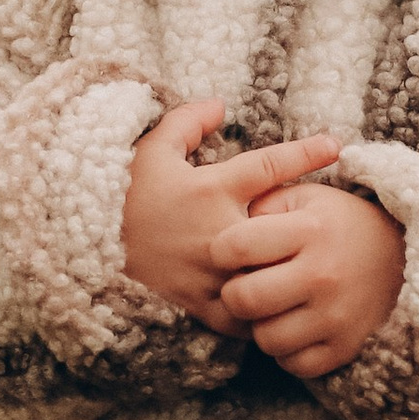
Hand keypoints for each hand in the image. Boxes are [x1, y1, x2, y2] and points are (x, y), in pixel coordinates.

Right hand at [122, 100, 343, 331]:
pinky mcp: (203, 306)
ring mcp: (214, 272)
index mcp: (211, 189)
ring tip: (311, 275)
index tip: (337, 145)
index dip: (306, 152)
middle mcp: (220, 231)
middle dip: (308, 229)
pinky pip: (246, 315)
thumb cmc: (119, 197)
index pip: (271, 166)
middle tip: (329, 229)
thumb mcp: (148, 151)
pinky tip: (277, 310)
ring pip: (270, 277)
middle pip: (282, 230)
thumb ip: (184, 122)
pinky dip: (263, 314)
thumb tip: (219, 104)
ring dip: (289, 275)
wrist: (81, 251)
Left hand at [210, 177, 405, 378]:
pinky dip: (287, 351)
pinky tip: (294, 327)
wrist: (405, 256)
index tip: (232, 252)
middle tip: (247, 286)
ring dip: (261, 325)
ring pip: (265, 339)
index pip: (234, 246)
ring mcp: (336, 316)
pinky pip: (293, 365)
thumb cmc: (340, 224)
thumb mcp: (306, 198)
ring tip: (274, 308)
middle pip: (243, 299)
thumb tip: (224, 230)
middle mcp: (323, 275)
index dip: (222, 251)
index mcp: (309, 230)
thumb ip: (262, 204)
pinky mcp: (346, 347)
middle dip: (235, 293)